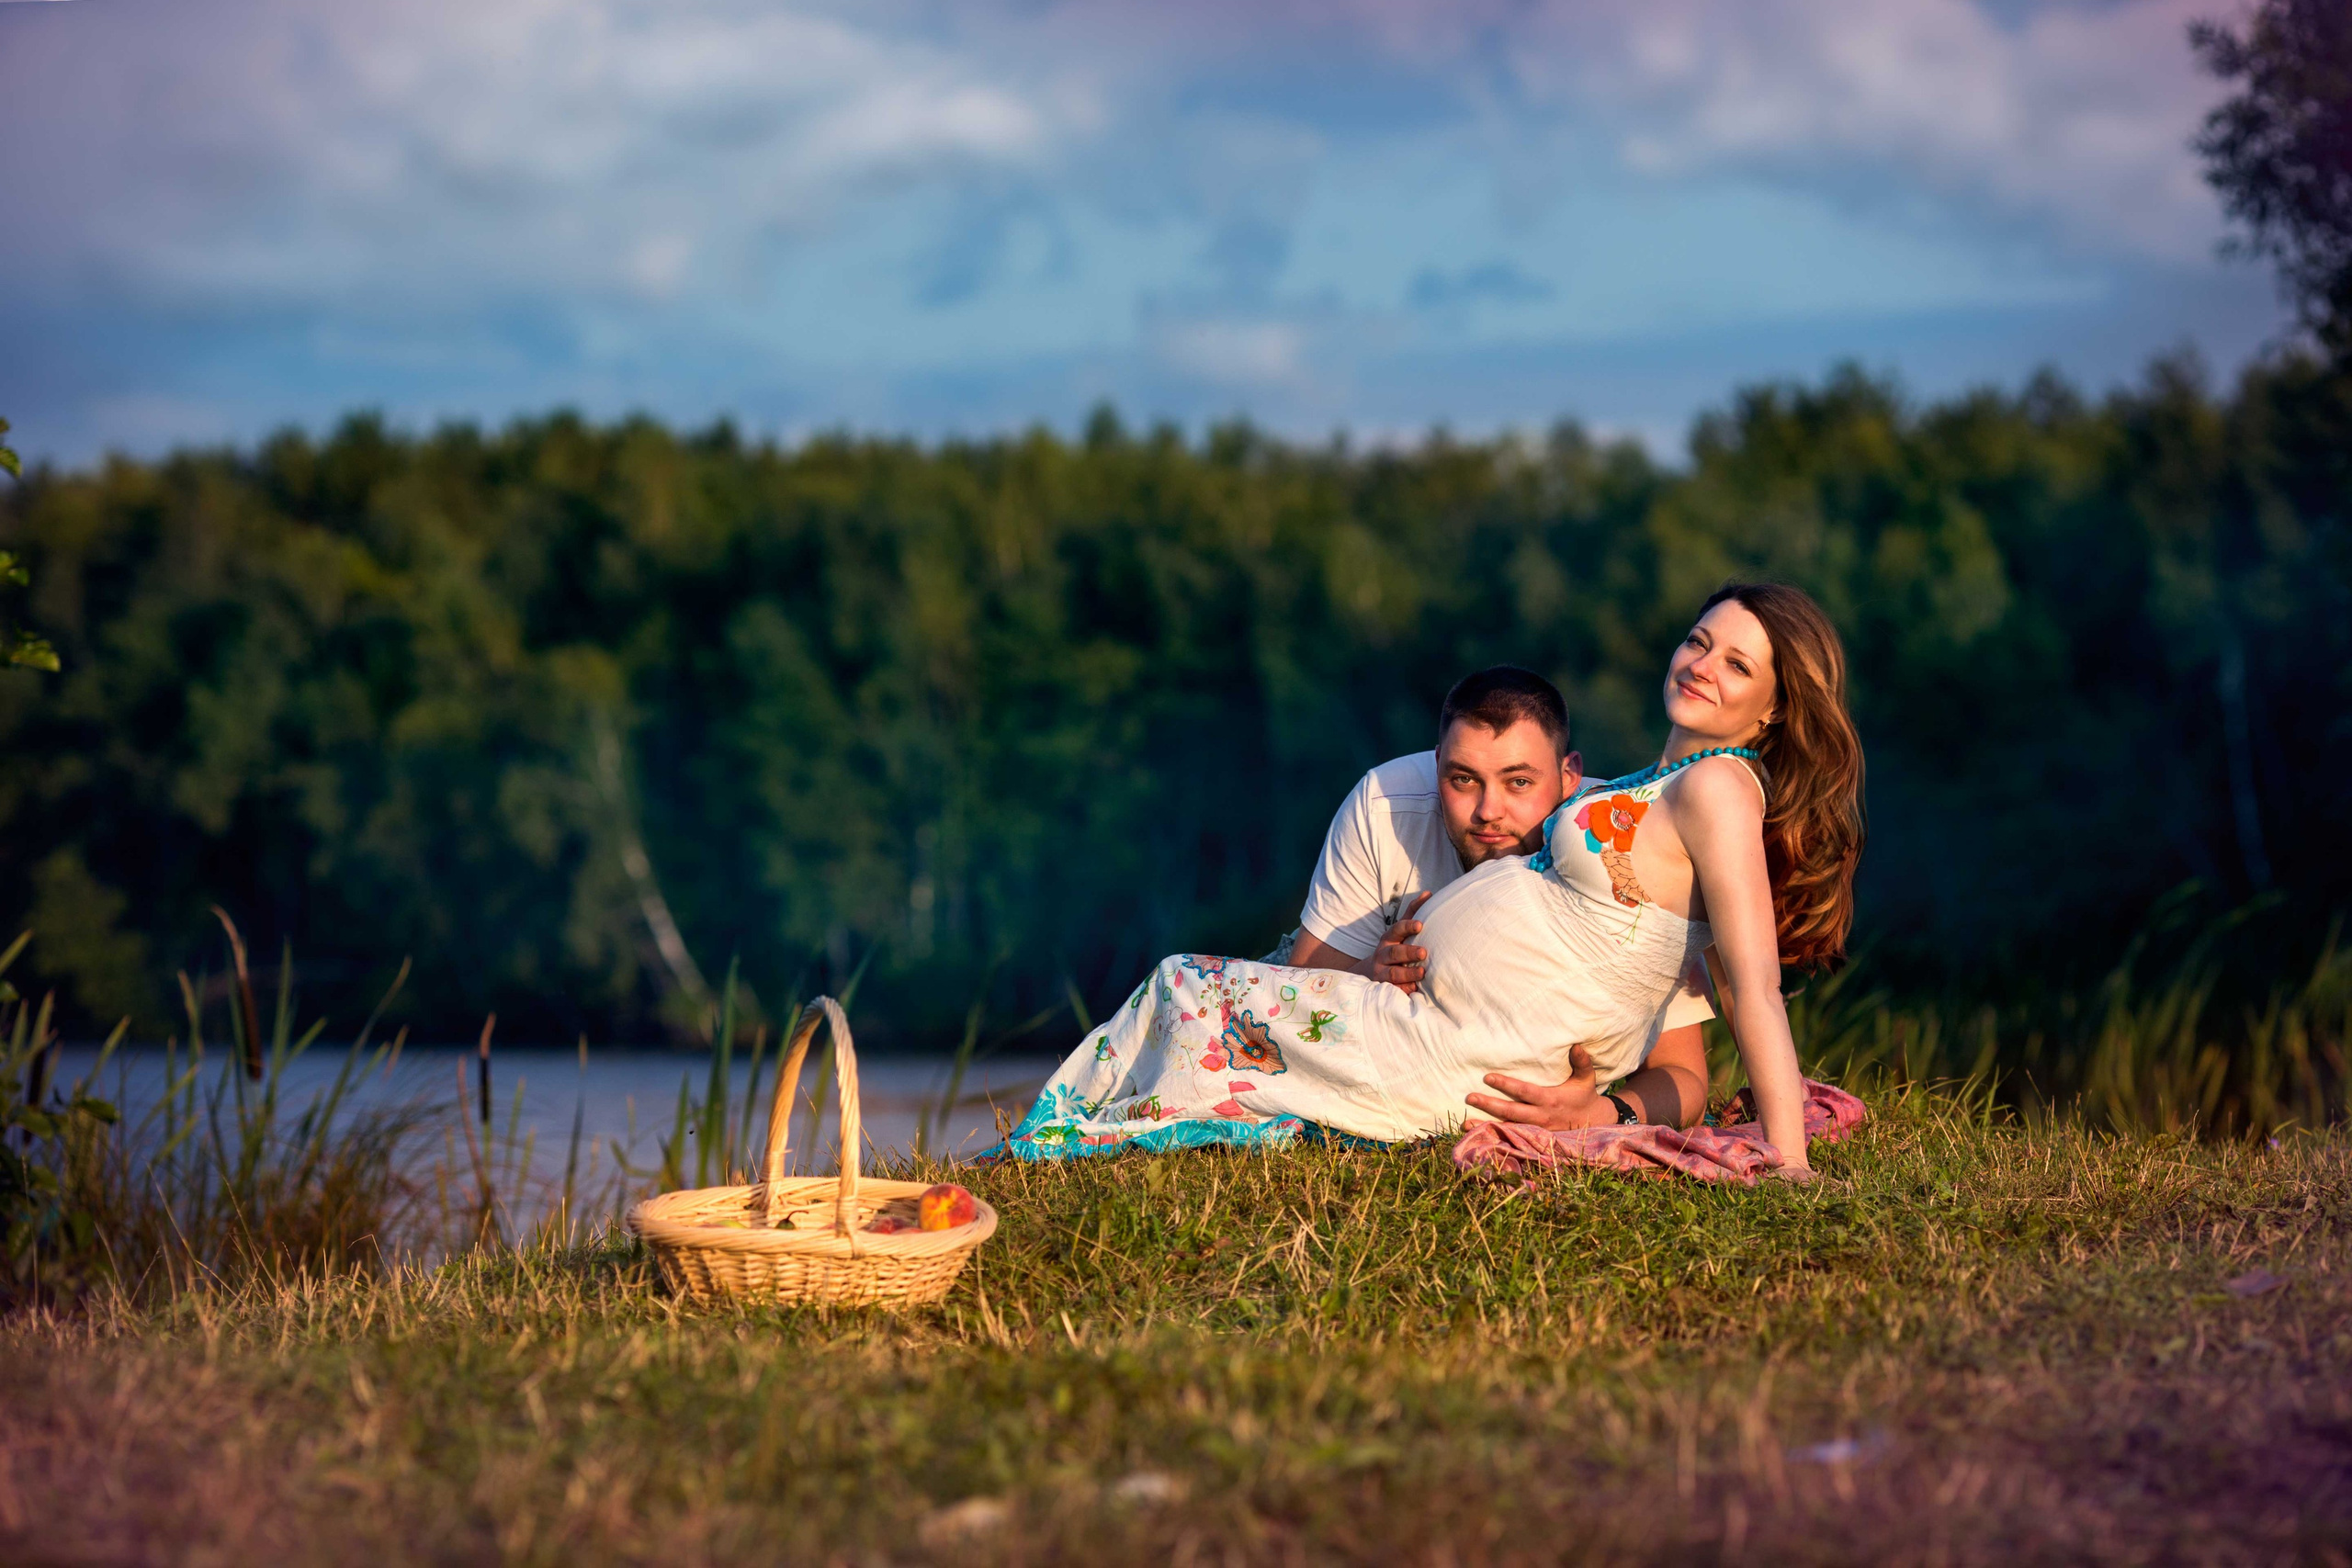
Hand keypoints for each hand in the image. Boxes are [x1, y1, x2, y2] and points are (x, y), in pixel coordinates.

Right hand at [1370, 891, 1433, 992]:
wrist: (1371, 972)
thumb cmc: (1394, 947)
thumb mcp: (1399, 931)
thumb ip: (1413, 912)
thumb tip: (1429, 893)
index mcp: (1389, 938)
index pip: (1397, 929)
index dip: (1407, 927)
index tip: (1420, 925)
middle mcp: (1383, 954)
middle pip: (1394, 953)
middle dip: (1409, 952)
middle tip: (1424, 953)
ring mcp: (1381, 972)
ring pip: (1393, 973)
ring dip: (1408, 973)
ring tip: (1422, 973)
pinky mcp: (1383, 987)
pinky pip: (1393, 990)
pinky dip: (1403, 990)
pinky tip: (1413, 989)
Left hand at [1464, 1045, 1613, 1129]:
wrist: (1594, 1123)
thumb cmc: (1585, 1095)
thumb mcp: (1586, 1078)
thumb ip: (1581, 1062)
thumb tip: (1576, 1044)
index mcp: (1551, 1100)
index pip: (1524, 1092)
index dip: (1506, 1085)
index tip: (1487, 1077)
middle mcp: (1541, 1117)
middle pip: (1511, 1111)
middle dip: (1489, 1105)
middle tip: (1469, 1097)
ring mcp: (1537, 1131)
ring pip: (1509, 1129)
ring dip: (1486, 1125)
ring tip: (1465, 1123)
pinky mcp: (1535, 1140)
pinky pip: (1513, 1140)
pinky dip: (1496, 1138)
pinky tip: (1478, 1137)